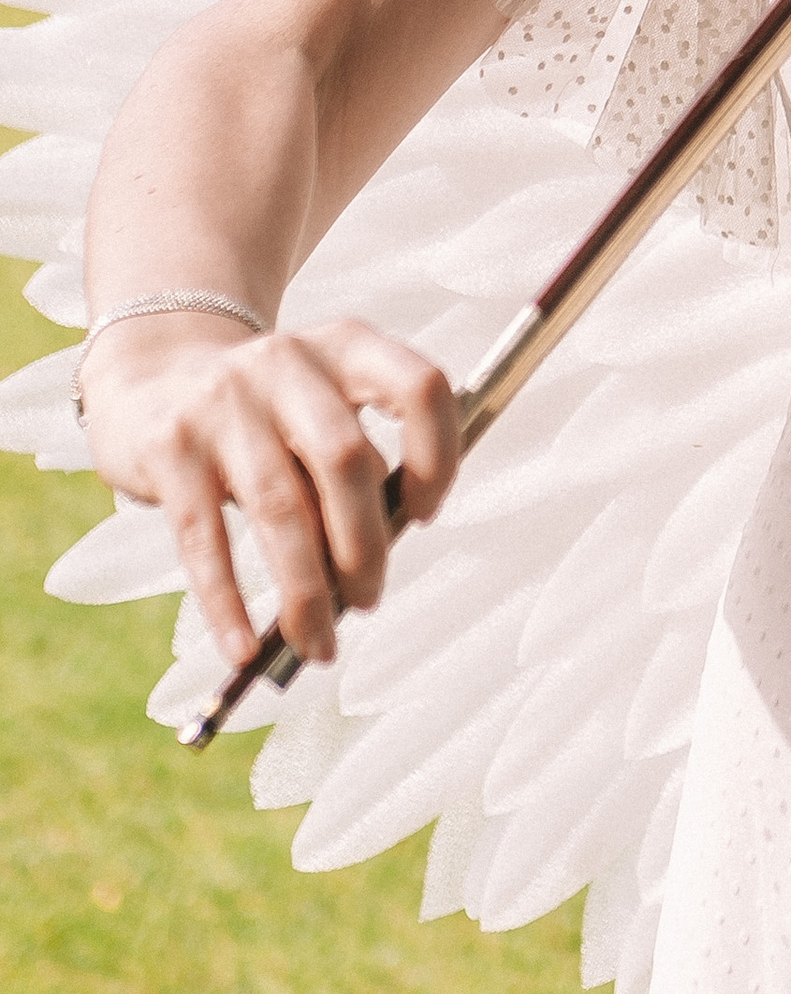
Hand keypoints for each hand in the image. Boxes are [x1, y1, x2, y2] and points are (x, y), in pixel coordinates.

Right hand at [77, 312, 459, 669]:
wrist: (151, 378)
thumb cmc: (264, 414)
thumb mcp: (319, 409)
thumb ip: (356, 462)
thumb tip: (377, 560)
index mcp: (346, 347)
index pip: (418, 387)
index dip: (436, 455)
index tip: (424, 513)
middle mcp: (288, 362)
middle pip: (346, 460)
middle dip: (366, 546)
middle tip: (369, 599)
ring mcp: (224, 401)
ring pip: (281, 509)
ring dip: (306, 590)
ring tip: (317, 641)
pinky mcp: (170, 445)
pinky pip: (204, 538)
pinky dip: (227, 603)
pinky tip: (242, 646)